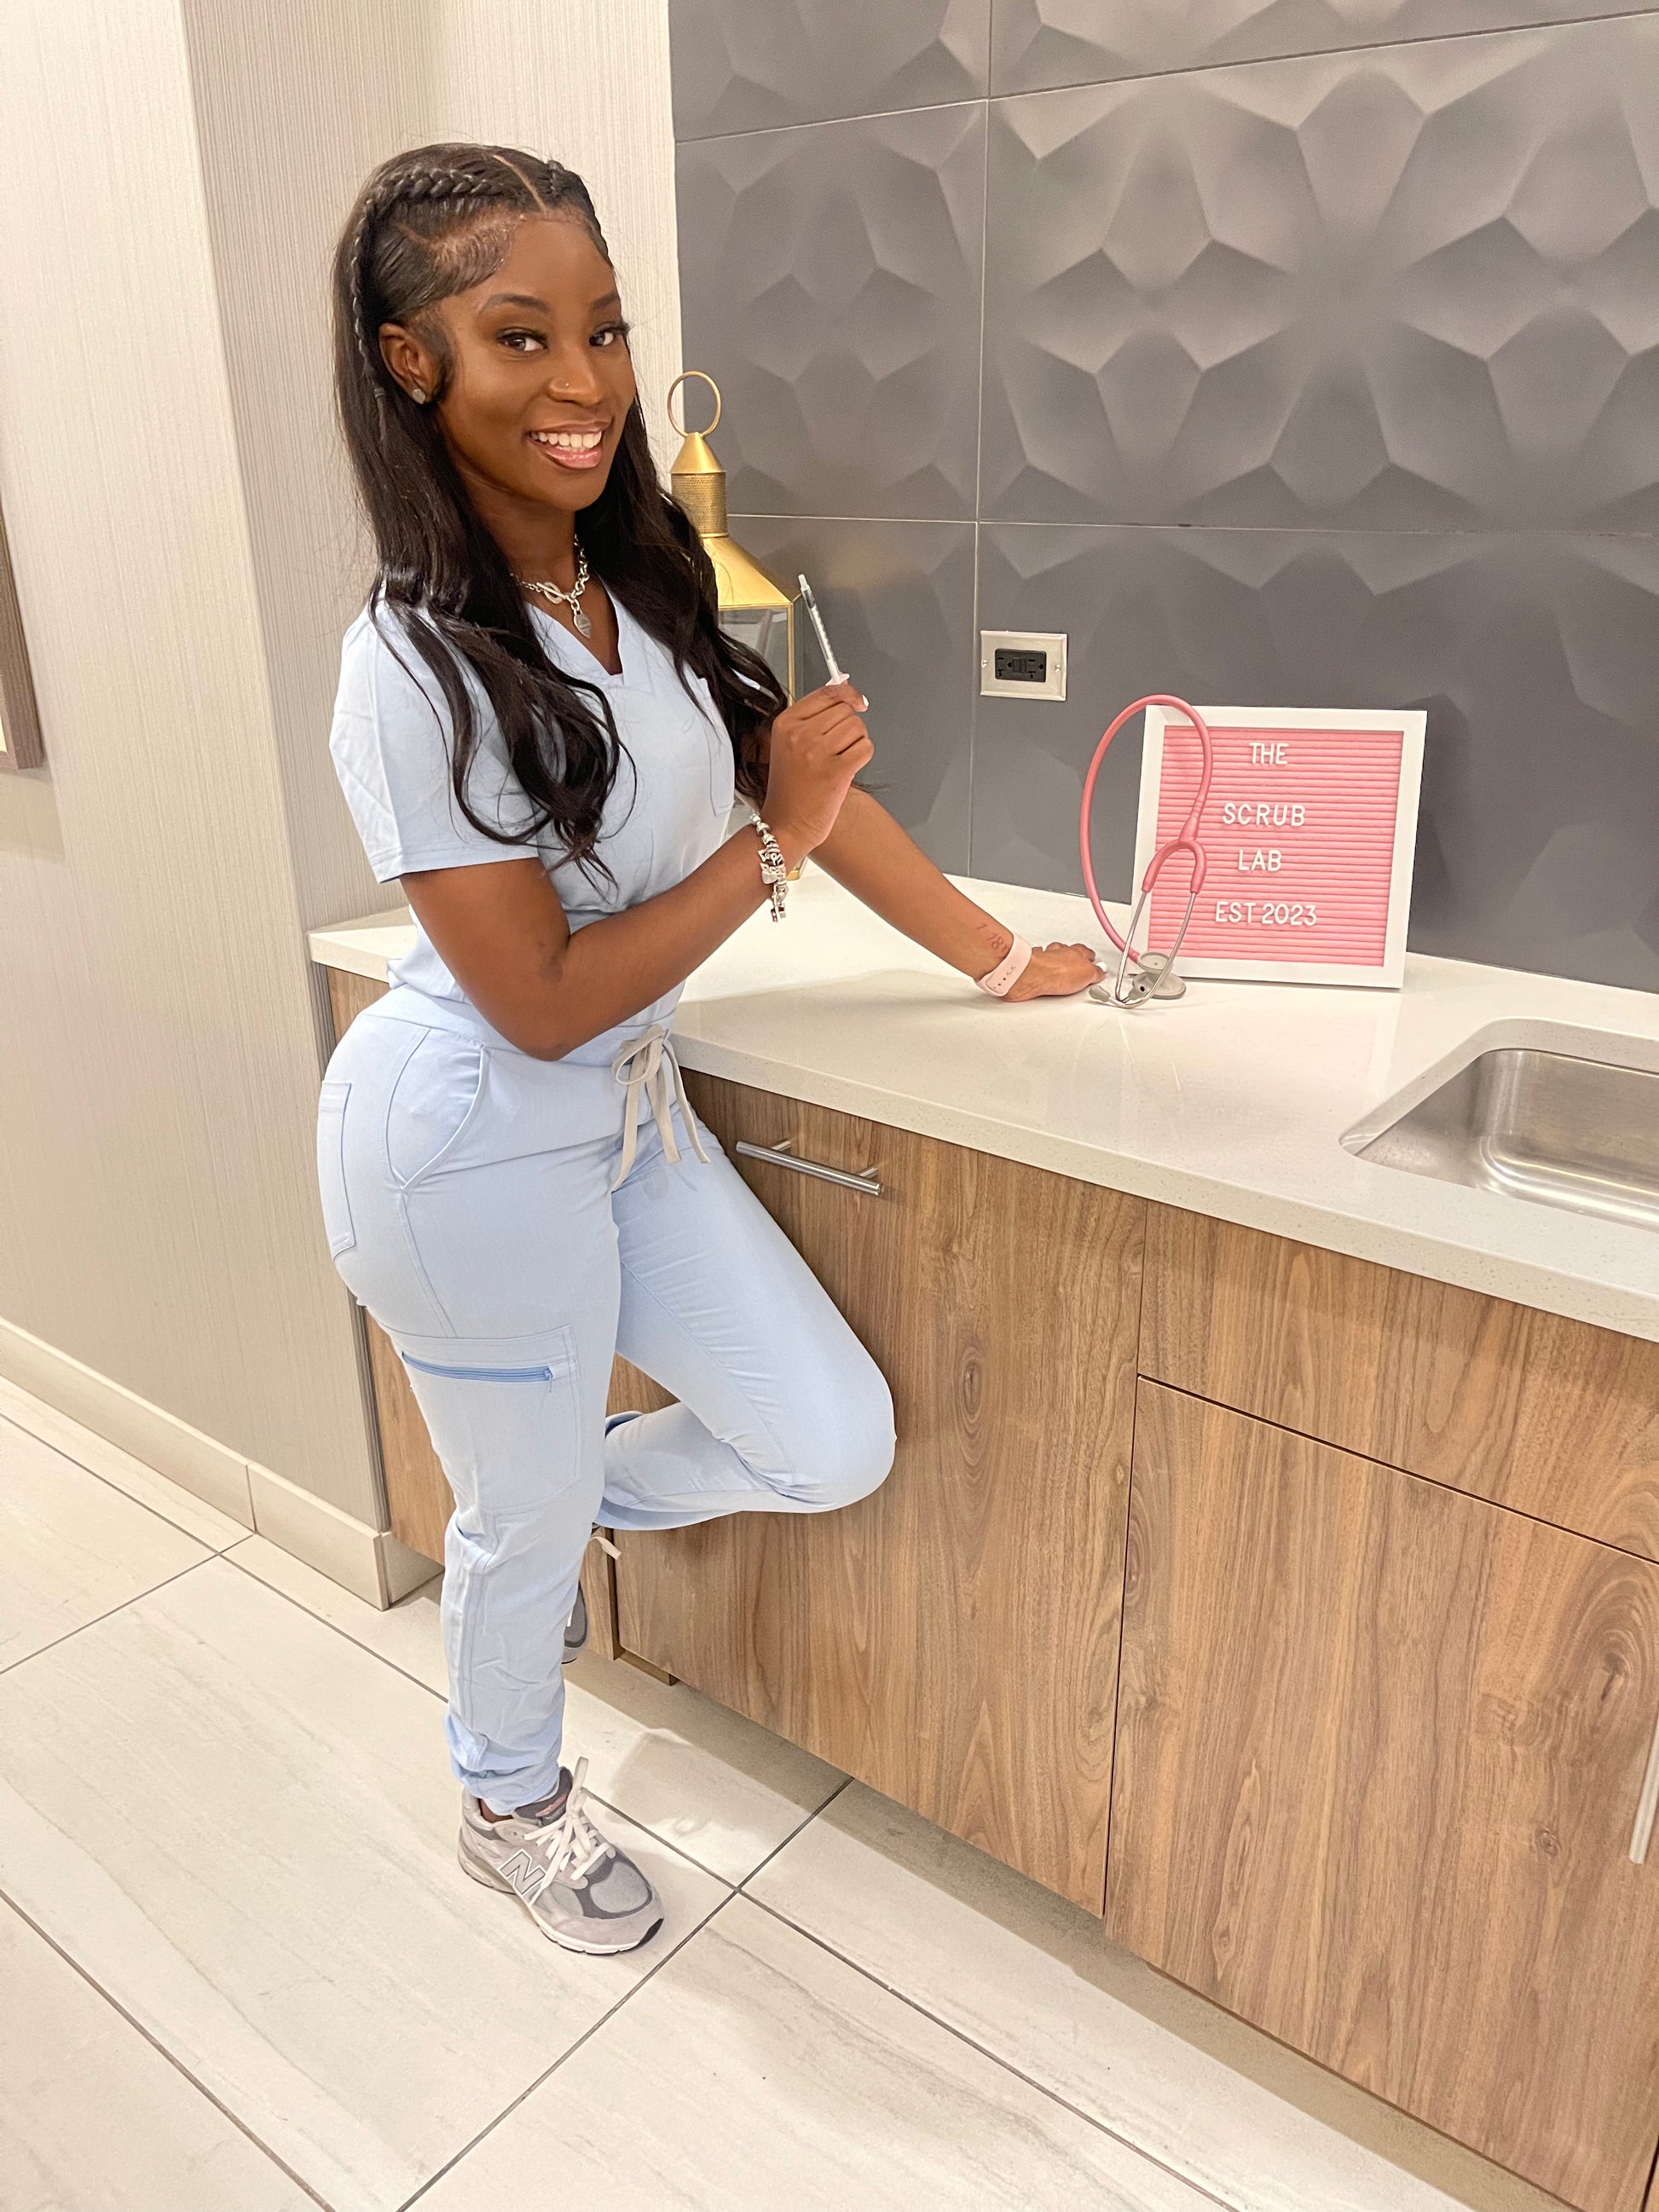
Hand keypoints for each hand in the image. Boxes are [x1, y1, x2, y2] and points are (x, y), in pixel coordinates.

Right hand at [763, 683, 872, 860]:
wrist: (785, 825)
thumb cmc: (790, 788)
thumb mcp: (791, 744)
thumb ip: (815, 715)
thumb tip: (843, 684)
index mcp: (785, 723)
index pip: (827, 693)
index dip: (848, 694)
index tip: (858, 701)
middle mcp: (800, 734)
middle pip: (845, 710)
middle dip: (849, 726)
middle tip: (836, 748)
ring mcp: (817, 752)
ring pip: (858, 727)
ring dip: (856, 743)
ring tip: (839, 760)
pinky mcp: (836, 770)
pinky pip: (866, 748)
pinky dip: (863, 757)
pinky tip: (847, 769)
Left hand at [1003, 941, 1106, 1000]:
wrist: (1031, 975)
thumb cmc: (1056, 972)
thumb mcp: (1086, 974)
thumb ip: (1094, 972)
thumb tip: (1099, 972)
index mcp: (1075, 952)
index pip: (1086, 952)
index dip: (1091, 958)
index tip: (1093, 963)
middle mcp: (1059, 952)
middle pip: (1069, 952)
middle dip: (1074, 959)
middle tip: (1079, 967)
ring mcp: (1044, 959)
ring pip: (1053, 956)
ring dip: (1057, 961)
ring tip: (1062, 972)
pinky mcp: (1032, 969)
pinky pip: (1038, 965)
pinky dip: (1041, 968)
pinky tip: (1043, 975)